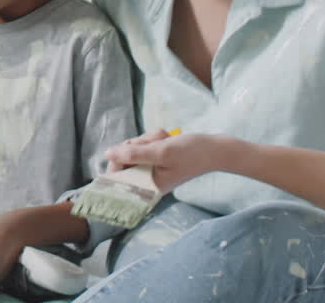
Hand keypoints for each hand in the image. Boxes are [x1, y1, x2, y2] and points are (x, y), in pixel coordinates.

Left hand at [106, 130, 229, 192]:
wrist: (216, 148)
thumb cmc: (191, 153)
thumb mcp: (160, 152)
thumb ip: (133, 154)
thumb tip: (108, 154)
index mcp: (148, 185)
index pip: (118, 177)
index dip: (118, 159)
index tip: (129, 148)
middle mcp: (148, 178)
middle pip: (125, 157)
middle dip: (139, 144)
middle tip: (155, 143)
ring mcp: (153, 167)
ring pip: (136, 146)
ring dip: (149, 139)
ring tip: (165, 140)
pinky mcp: (158, 157)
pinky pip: (147, 143)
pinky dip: (156, 138)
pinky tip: (168, 139)